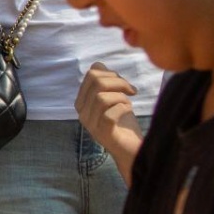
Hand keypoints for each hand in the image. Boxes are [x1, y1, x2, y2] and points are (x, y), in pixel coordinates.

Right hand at [75, 63, 142, 180]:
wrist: (131, 148)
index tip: (125, 84)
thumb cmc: (123, 122)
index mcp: (82, 102)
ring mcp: (90, 124)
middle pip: (96, 82)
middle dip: (119, 81)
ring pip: (102, 97)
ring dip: (121, 96)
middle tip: (131, 91)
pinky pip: (110, 113)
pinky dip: (123, 108)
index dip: (111, 73)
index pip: (91, 75)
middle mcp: (82, 112)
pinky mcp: (102, 133)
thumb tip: (97, 65)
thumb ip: (105, 82)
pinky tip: (128, 111)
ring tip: (128, 104)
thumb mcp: (113, 97)